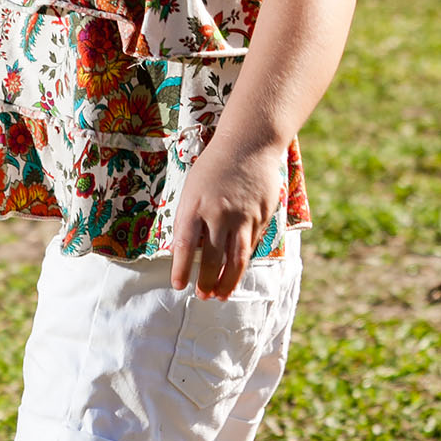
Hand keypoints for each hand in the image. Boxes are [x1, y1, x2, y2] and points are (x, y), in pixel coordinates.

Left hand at [170, 140, 283, 299]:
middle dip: (207, 281)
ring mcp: (243, 216)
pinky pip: (251, 245)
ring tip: (221, 295)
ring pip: (237, 258)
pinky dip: (242, 261)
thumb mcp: (192, 188)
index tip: (178, 285)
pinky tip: (236, 270)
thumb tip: (187, 251)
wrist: (248, 144)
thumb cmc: (213, 166)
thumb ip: (189, 218)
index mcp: (195, 205)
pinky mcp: (262, 216)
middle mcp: (219, 213)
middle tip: (202, 296)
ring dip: (228, 281)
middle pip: (213, 258)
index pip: (185, 245)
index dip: (181, 268)